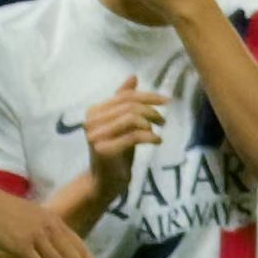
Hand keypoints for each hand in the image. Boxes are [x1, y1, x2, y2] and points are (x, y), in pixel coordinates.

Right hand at [78, 81, 164, 206]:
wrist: (104, 181)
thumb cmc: (116, 150)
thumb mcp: (121, 123)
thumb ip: (123, 101)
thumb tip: (133, 76)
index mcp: (93, 111)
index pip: (124, 96)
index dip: (148, 96)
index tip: (166, 101)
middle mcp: (91, 121)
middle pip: (129, 105)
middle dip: (152, 110)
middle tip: (163, 120)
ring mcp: (96, 136)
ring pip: (132, 118)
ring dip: (151, 122)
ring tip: (159, 130)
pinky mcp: (105, 150)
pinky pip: (134, 136)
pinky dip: (151, 136)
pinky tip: (157, 141)